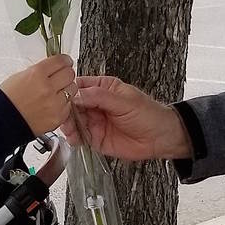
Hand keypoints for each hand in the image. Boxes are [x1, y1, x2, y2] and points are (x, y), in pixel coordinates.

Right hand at [0, 54, 76, 134]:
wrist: (1, 122)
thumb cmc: (7, 100)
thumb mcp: (19, 76)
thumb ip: (39, 70)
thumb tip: (52, 66)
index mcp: (36, 74)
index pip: (61, 61)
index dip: (64, 60)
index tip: (65, 62)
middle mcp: (47, 88)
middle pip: (70, 74)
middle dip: (66, 73)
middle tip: (62, 76)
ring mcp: (54, 104)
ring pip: (72, 89)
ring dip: (66, 88)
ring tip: (56, 92)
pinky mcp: (58, 117)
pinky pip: (68, 105)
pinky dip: (63, 103)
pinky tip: (53, 104)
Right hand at [69, 76, 190, 160]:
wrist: (160, 138)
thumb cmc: (148, 114)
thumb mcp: (124, 102)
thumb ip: (99, 97)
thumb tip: (77, 94)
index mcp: (103, 88)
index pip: (80, 86)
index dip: (70, 91)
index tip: (63, 98)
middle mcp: (96, 104)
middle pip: (72, 104)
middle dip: (66, 110)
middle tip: (64, 117)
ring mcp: (94, 121)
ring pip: (73, 121)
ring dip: (68, 125)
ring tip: (70, 129)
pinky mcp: (95, 138)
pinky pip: (79, 137)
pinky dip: (74, 138)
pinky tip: (74, 139)